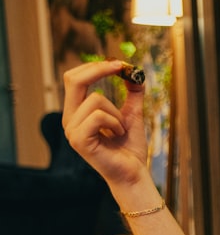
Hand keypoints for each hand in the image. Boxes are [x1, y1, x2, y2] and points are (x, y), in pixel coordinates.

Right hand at [62, 60, 147, 187]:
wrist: (133, 172)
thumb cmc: (130, 147)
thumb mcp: (132, 114)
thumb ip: (132, 94)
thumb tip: (134, 73)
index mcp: (77, 112)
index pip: (74, 79)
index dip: (94, 66)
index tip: (118, 63)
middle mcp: (69, 119)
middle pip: (73, 80)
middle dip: (99, 69)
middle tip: (121, 67)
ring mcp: (71, 130)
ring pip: (95, 99)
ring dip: (117, 113)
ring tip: (120, 129)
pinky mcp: (79, 140)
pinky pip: (98, 116)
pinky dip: (115, 123)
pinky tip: (117, 135)